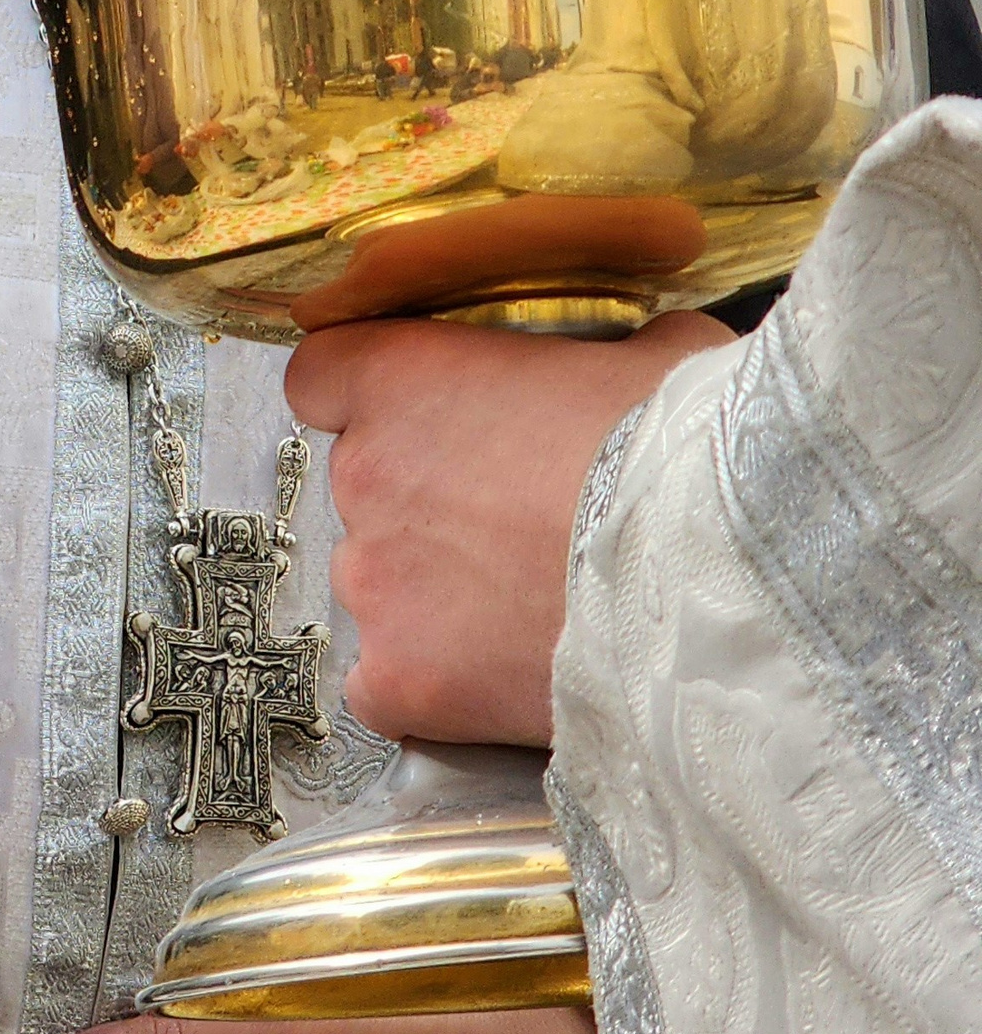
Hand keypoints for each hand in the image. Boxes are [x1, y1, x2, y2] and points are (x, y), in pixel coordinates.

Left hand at [289, 312, 733, 744]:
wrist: (712, 580)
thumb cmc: (682, 456)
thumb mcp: (656, 357)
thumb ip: (609, 349)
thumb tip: (640, 353)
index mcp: (399, 378)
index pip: (321, 378)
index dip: (366, 401)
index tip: (414, 421)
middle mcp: (363, 473)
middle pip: (360, 488)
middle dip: (422, 505)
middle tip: (511, 525)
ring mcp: (371, 581)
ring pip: (375, 585)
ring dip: (428, 593)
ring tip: (523, 606)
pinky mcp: (399, 677)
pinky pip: (382, 684)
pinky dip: (426, 684)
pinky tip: (493, 678)